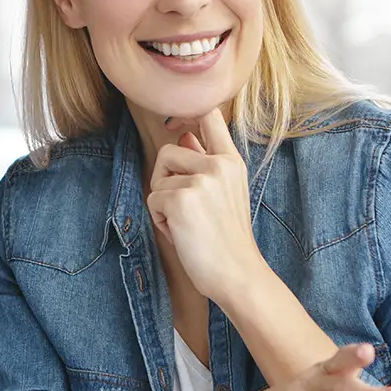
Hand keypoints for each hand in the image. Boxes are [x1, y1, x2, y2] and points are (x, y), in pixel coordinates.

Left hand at [146, 108, 260, 304]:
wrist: (237, 273)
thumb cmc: (227, 238)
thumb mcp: (224, 193)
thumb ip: (205, 163)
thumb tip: (185, 136)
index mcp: (231, 161)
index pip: (210, 116)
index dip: (187, 116)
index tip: (177, 128)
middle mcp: (218, 165)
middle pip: (167, 151)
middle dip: (164, 179)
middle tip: (183, 207)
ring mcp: (200, 180)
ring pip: (158, 180)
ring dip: (163, 203)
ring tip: (185, 223)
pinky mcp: (180, 199)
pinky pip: (153, 200)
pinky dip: (160, 221)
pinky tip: (181, 234)